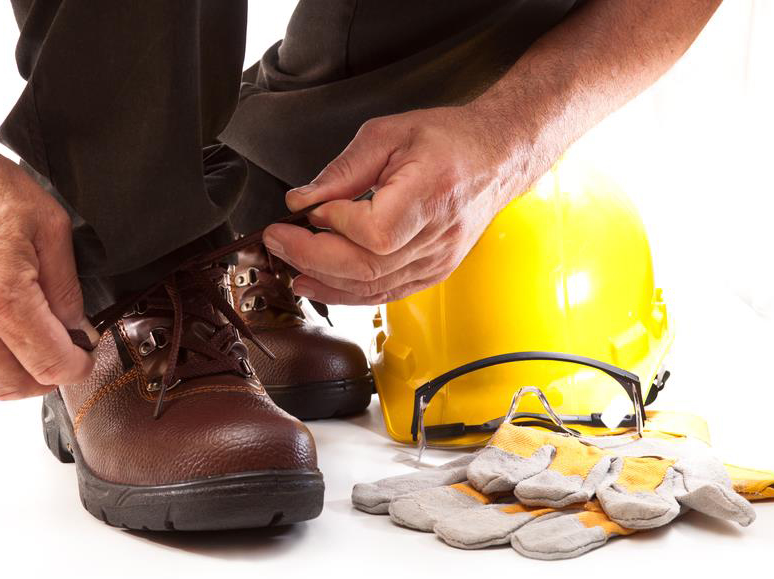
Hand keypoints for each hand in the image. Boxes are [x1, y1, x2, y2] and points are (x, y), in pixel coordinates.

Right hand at [0, 141, 94, 398]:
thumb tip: (77, 325)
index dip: (77, 366)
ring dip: (9, 368)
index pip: (50, 364)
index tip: (84, 356)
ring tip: (26, 341)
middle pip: (11, 386)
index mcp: (3, 299)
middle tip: (60, 358)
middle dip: (45, 379)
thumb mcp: (50, 226)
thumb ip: (67, 287)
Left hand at [262, 105, 543, 304]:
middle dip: (312, 257)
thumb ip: (342, 170)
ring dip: (325, 281)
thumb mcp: (388, 134)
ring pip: (374, 287)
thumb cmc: (447, 139)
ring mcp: (438, 260)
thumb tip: (301, 202)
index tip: (313, 209)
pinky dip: (350, 292)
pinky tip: (322, 283)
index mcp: (430, 194)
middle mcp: (438, 235)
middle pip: (367, 267)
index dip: (337, 224)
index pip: (375, 231)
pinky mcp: (434, 271)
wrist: (496, 156)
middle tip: (277, 240)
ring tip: (290, 267)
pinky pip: (387, 293)